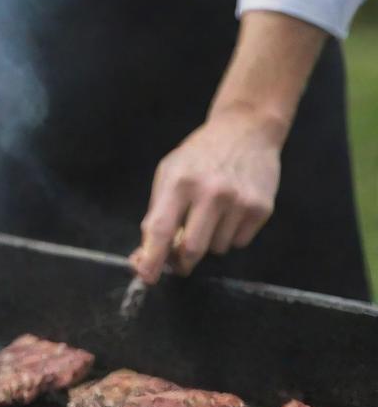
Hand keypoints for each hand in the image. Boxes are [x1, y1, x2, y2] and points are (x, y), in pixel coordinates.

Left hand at [131, 104, 282, 282]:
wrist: (247, 129)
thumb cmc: (200, 156)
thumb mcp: (169, 174)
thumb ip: (157, 214)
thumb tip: (146, 257)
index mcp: (180, 182)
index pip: (161, 229)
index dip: (152, 258)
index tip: (146, 277)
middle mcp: (211, 192)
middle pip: (192, 249)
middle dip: (182, 262)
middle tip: (179, 260)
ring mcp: (239, 200)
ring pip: (216, 249)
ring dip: (208, 243)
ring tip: (211, 215)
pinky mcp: (261, 208)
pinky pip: (238, 242)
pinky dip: (230, 235)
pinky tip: (230, 211)